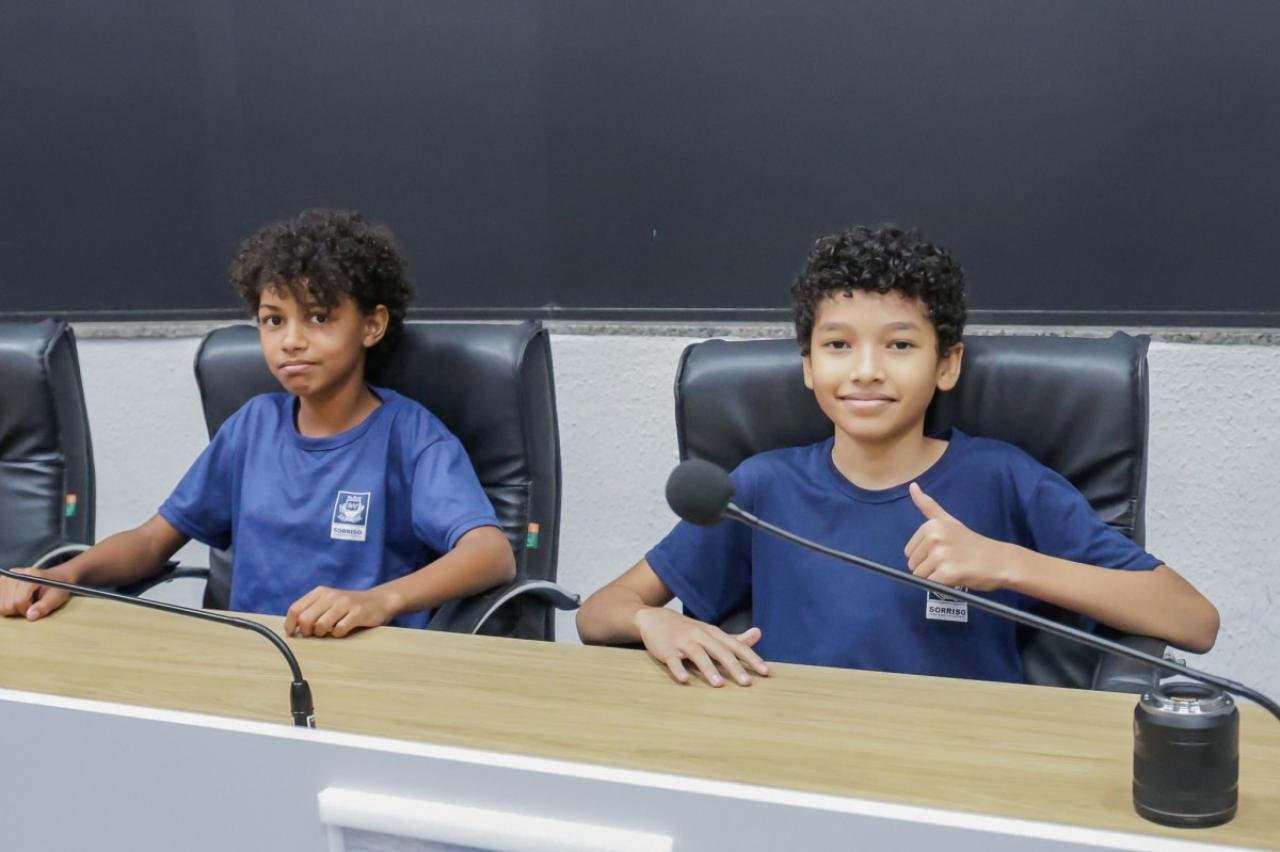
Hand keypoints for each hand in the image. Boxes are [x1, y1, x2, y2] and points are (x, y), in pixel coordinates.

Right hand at [0, 567, 70, 620]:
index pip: (19, 601)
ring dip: (12, 608)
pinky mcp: (1, 581)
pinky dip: (7, 604)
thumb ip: (44, 606)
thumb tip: (30, 616)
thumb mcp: (56, 597)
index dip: (27, 610)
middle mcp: (15, 574)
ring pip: (1, 605)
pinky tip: (17, 599)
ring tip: (25, 601)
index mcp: (30, 575)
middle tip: (31, 604)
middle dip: (19, 610)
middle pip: (7, 605)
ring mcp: (6, 577)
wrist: (55, 577)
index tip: (36, 608)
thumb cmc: (56, 588)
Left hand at [284, 586, 397, 637]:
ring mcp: (345, 603)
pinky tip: (343, 631)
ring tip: (330, 632)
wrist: (379, 600)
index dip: (290, 624)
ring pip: (321, 625)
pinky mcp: (358, 612)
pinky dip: (338, 635)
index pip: (295, 608)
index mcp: (320, 592)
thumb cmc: (348, 606)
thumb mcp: (328, 603)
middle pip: (305, 619)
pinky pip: (340, 630)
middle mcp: (330, 595)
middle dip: (307, 632)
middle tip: (315, 634)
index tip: (294, 634)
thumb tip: (294, 628)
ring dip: (323, 634)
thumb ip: (311, 611)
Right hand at [634, 606, 768, 686]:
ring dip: (708, 669)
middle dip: (734, 666)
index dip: (751, 658)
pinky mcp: (666, 649)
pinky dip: (678, 669)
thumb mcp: (711, 631)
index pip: (736, 646)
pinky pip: (673, 660)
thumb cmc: (687, 630)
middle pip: (720, 651)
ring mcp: (682, 642)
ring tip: (719, 685)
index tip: (765, 672)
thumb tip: (758, 633)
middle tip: (747, 683)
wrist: (654, 618)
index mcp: (713, 633)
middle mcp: (700, 636)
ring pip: (698, 655)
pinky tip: (684, 680)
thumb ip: (734, 638)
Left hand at [904, 482, 1018, 591]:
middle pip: (913, 564)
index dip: (925, 556)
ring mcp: (941, 555)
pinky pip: (931, 585)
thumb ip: (928, 506)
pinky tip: (957, 576)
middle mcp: (934, 538)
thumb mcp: (949, 520)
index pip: (910, 551)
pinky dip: (942, 585)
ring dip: (935, 577)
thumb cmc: (971, 542)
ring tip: (954, 567)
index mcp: (931, 525)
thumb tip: (912, 486)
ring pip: (921, 576)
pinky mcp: (948, 573)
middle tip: (950, 560)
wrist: (999, 560)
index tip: (944, 550)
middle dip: (929, 567)